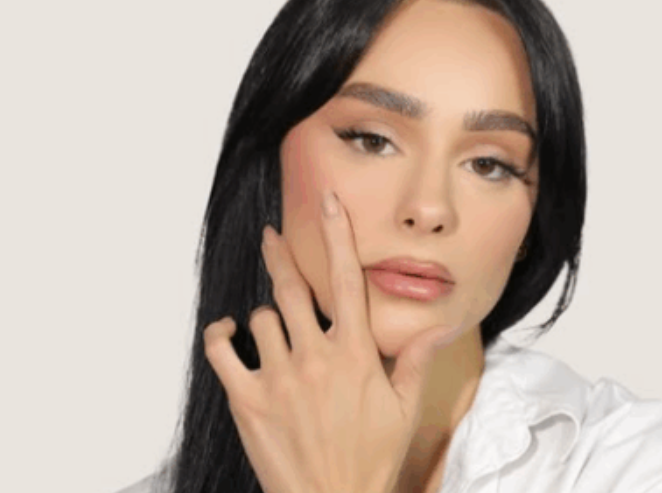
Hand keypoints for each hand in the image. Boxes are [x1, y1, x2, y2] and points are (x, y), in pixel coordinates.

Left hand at [203, 189, 459, 492]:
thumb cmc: (371, 459)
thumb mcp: (404, 409)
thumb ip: (416, 360)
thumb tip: (441, 327)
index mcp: (355, 354)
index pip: (348, 280)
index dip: (338, 235)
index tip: (329, 203)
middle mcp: (315, 357)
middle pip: (292, 287)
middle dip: (281, 254)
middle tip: (272, 236)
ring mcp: (279, 377)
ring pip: (260, 317)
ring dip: (264, 316)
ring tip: (273, 330)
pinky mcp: (248, 398)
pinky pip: (222, 351)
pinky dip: (220, 335)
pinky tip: (227, 332)